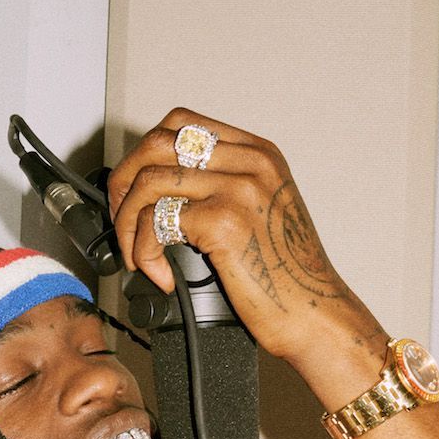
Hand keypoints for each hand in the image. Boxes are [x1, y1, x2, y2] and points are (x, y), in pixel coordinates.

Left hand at [107, 107, 372, 363]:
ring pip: (149, 182)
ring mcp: (238, 188)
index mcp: (259, 154)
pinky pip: (157, 222)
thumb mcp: (265, 214)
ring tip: (137, 257)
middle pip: (156, 143)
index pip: (181, 123)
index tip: (132, 190)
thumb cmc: (289, 278)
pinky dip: (146, 253)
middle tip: (122, 222)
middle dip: (124, 183)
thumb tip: (165, 194)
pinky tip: (160, 276)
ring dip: (128, 225)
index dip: (143, 155)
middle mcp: (250, 163)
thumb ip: (226, 189)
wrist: (316, 315)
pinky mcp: (224, 221)